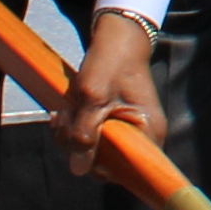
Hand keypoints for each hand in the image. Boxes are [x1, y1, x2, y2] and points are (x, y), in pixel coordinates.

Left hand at [70, 7, 168, 166]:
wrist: (117, 37)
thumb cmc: (110, 63)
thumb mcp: (92, 97)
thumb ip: (85, 134)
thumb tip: (77, 170)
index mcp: (149, 133)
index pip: (128, 171)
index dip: (100, 168)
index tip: (78, 149)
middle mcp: (144, 136)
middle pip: (109, 163)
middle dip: (79, 148)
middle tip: (62, 123)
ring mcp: (130, 130)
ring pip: (97, 150)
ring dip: (73, 136)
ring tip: (61, 113)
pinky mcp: (116, 123)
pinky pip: (95, 137)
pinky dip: (76, 128)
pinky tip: (64, 114)